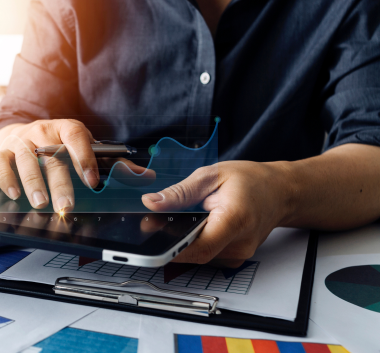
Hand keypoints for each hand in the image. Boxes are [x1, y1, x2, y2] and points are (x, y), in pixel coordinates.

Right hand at [0, 119, 99, 211]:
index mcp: (65, 128)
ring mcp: (20, 140)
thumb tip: (136, 173)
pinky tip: (14, 194)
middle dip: (60, 183)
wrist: (20, 133)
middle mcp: (42, 131)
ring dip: (34, 183)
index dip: (84, 158)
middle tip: (66, 205)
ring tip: (40, 203)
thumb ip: (108, 160)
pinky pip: (1, 164)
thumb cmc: (56, 145)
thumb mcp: (82, 146)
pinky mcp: (2, 151)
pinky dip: (7, 179)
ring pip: (26, 160)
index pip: (75, 137)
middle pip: (52, 156)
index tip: (92, 181)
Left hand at [142, 161, 292, 266]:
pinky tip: (197, 227)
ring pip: (200, 256)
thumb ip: (180, 192)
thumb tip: (152, 203)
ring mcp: (239, 254)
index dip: (174, 249)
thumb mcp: (211, 175)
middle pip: (197, 254)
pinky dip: (197, 243)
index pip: (200, 247)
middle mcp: (240, 243)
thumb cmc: (252, 180)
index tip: (154, 243)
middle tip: (158, 225)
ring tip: (183, 221)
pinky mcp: (235, 258)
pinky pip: (208, 255)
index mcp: (235, 219)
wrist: (280, 191)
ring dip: (185, 242)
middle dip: (173, 242)